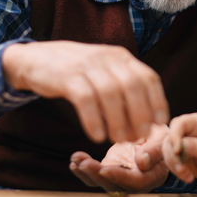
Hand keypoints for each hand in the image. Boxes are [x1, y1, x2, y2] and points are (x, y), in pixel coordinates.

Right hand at [2, 41, 168, 142]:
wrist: (36, 59)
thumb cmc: (76, 72)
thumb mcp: (104, 72)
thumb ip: (123, 89)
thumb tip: (147, 120)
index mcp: (121, 57)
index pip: (148, 77)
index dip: (157, 101)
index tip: (159, 123)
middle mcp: (107, 58)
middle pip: (132, 86)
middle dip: (139, 114)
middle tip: (139, 137)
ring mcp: (87, 65)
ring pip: (111, 93)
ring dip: (118, 120)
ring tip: (118, 140)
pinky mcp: (67, 76)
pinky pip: (85, 99)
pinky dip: (93, 119)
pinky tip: (96, 136)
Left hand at [69, 124, 168, 192]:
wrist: (157, 138)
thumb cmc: (163, 138)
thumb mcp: (163, 139)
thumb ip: (153, 150)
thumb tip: (140, 162)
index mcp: (151, 176)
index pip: (135, 183)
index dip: (119, 177)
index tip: (105, 168)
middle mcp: (135, 182)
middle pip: (115, 185)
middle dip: (97, 175)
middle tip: (84, 164)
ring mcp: (121, 178)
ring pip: (102, 182)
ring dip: (87, 173)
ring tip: (76, 160)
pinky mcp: (111, 171)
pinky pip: (96, 176)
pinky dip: (84, 171)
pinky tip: (75, 162)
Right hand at [162, 113, 196, 182]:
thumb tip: (182, 145)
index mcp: (196, 122)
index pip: (179, 123)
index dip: (175, 136)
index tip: (178, 151)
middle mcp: (185, 129)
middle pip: (169, 138)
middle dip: (173, 155)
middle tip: (183, 169)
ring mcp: (179, 141)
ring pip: (167, 151)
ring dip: (174, 165)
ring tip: (188, 176)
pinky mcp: (176, 153)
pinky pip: (169, 161)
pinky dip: (176, 170)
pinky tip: (188, 176)